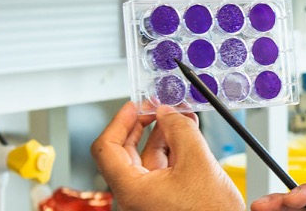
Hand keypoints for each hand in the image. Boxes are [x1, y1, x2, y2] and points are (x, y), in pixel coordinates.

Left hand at [91, 102, 243, 210]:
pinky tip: (184, 136)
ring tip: (179, 117)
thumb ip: (179, 130)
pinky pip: (159, 169)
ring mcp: (147, 199)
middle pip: (125, 152)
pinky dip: (171, 150)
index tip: (134, 105)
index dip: (120, 121)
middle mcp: (133, 196)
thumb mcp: (198, 161)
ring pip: (145, 159)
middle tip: (156, 106)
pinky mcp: (161, 199)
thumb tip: (168, 112)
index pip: (107, 148)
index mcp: (131, 191)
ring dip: (161, 135)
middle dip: (142, 124)